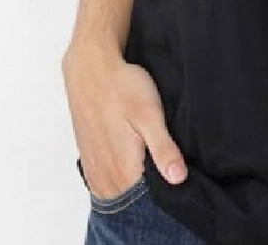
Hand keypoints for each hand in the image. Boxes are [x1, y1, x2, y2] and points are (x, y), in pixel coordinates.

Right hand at [62, 42, 188, 194]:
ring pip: (119, 191)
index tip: (174, 174)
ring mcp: (94, 169)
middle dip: (149, 188)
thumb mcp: (150, 114)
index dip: (164, 191)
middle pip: (132, 199)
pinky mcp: (89, 159)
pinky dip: (119, 177)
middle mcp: (105, 176)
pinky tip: (131, 158)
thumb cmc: (122, 86)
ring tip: (148, 157)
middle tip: (163, 161)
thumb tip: (178, 179)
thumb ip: (163, 149)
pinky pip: (106, 181)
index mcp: (123, 171)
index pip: (147, 201)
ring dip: (133, 183)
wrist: (91, 67)